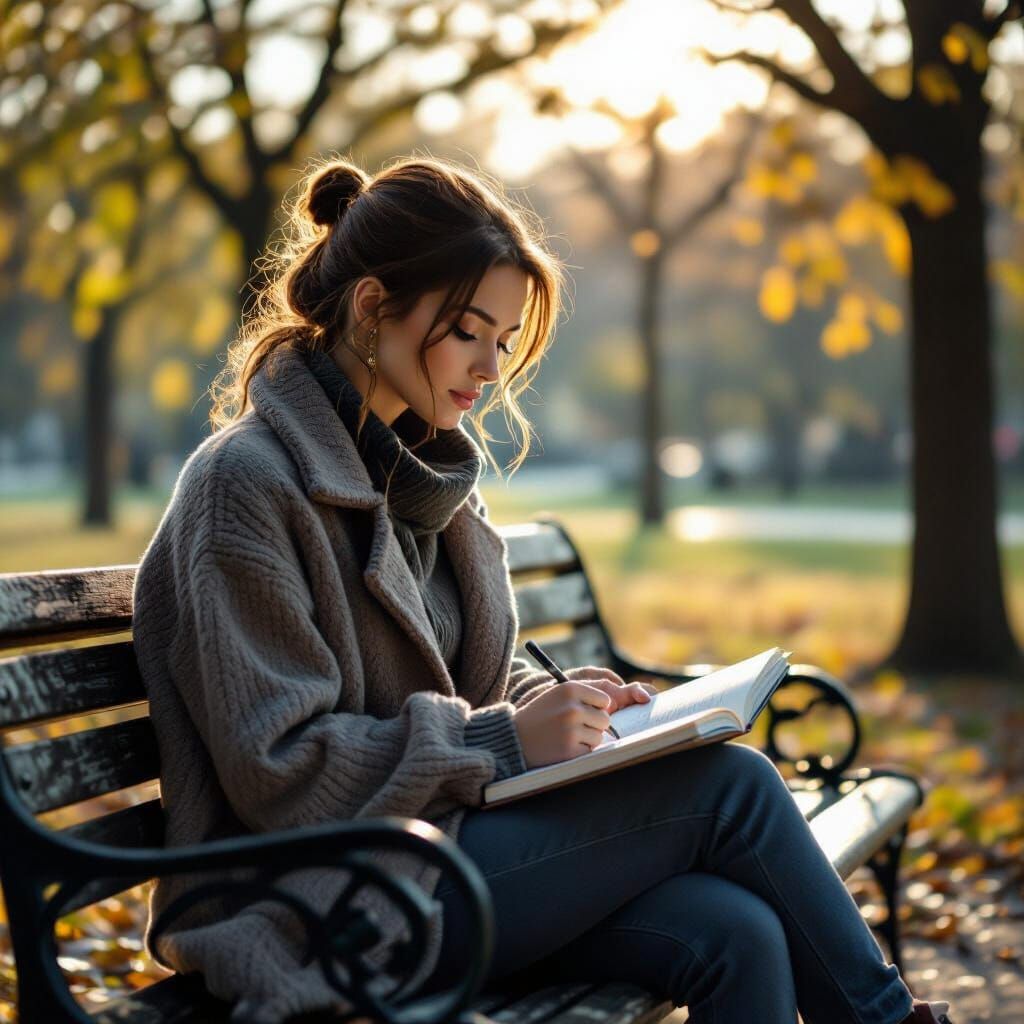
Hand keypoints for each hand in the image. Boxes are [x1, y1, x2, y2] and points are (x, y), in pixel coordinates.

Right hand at [511, 670, 657, 768]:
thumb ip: (588, 690)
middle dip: (593, 725)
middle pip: (605, 719)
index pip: (605, 700)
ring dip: (587, 740)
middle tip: (571, 727)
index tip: (582, 712)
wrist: (514, 738)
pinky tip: (563, 747)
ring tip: (566, 737)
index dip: (596, 708)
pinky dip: (580, 752)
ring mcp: (571, 730)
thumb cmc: (541, 714)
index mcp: (570, 688)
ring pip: (600, 737)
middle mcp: (572, 707)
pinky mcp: (569, 750)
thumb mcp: (559, 694)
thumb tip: (626, 693)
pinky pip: (590, 751)